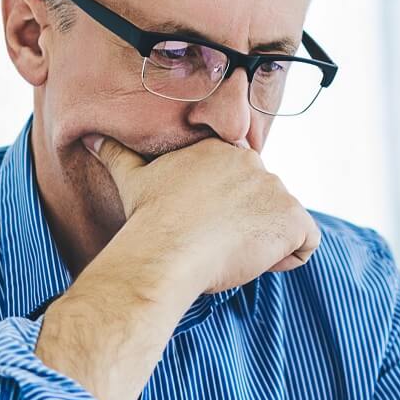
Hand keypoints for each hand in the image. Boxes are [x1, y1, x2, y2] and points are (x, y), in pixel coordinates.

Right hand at [89, 135, 320, 294]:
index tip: (206, 226)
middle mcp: (255, 163)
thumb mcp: (132, 180)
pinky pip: (307, 243)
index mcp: (222, 151)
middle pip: (266, 203)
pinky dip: (288, 258)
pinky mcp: (294, 219)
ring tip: (228, 253)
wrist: (165, 251)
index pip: (243, 183)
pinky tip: (255, 261)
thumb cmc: (148, 221)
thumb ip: (118, 155)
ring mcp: (278, 189)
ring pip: (285, 223)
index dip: (229, 210)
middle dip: (247, 226)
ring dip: (264, 243)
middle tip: (213, 244)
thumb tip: (92, 138)